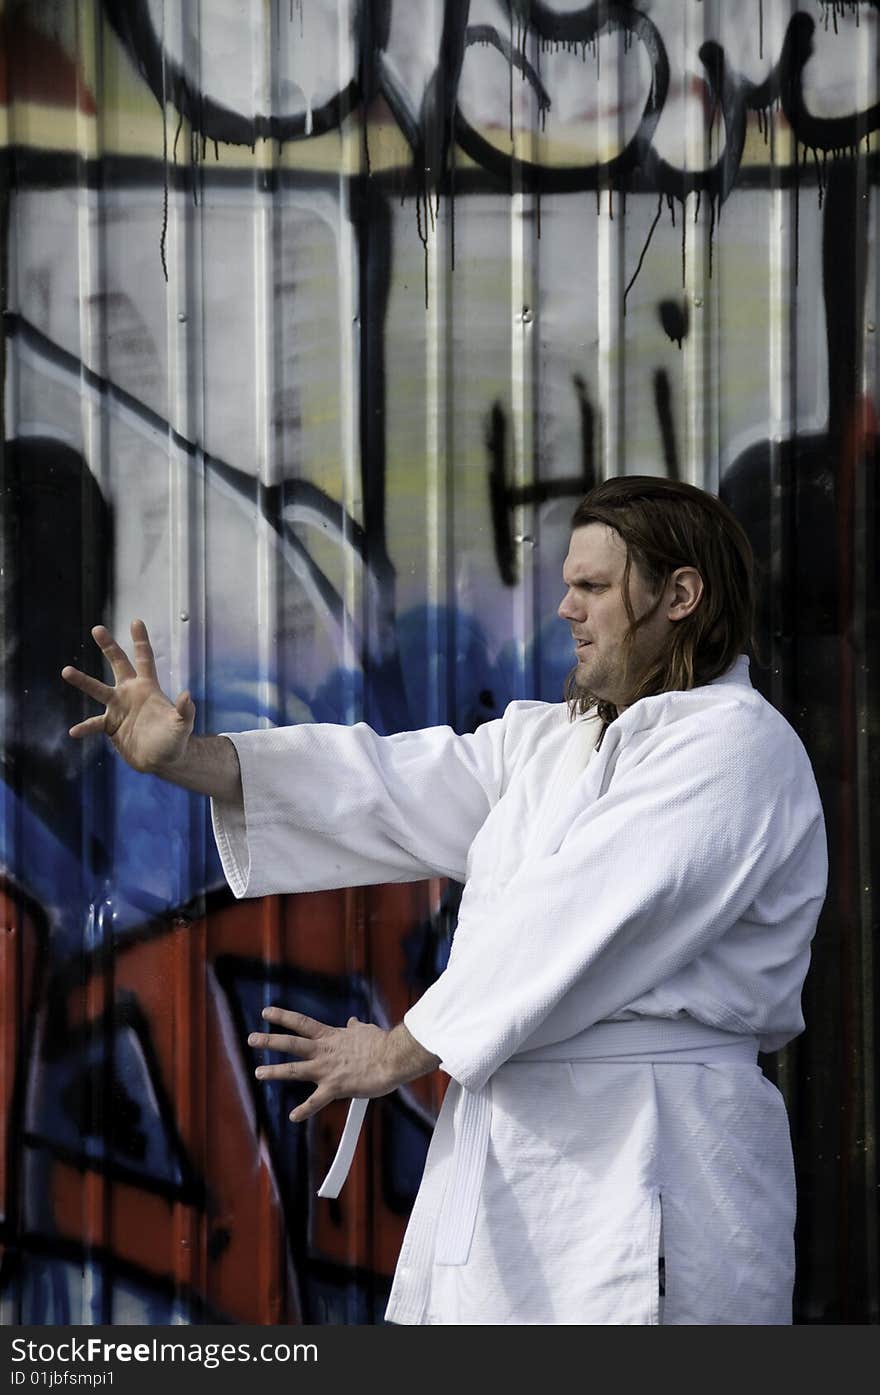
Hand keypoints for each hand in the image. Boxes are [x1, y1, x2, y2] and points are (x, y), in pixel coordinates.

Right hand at [61, 620, 194, 773]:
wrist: (160, 760)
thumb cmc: (174, 740)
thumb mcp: (183, 725)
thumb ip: (185, 711)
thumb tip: (187, 695)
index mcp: (148, 687)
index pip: (145, 659)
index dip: (141, 641)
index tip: (136, 621)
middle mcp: (130, 693)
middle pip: (118, 664)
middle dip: (109, 646)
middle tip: (98, 628)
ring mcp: (118, 708)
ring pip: (97, 689)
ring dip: (82, 680)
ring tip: (66, 671)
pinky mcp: (110, 726)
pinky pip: (93, 724)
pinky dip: (84, 727)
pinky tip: (74, 732)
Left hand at [248, 1007, 438, 1122]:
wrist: (392, 1058)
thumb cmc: (381, 1044)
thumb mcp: (364, 1030)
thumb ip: (354, 1028)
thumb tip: (352, 1022)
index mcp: (330, 1037)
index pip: (302, 1023)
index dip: (283, 1017)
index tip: (266, 1013)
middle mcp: (324, 1051)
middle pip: (292, 1044)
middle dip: (270, 1041)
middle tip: (252, 1039)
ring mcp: (327, 1070)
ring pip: (295, 1070)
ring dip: (275, 1071)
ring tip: (259, 1072)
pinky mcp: (335, 1087)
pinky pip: (316, 1101)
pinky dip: (304, 1110)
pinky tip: (293, 1116)